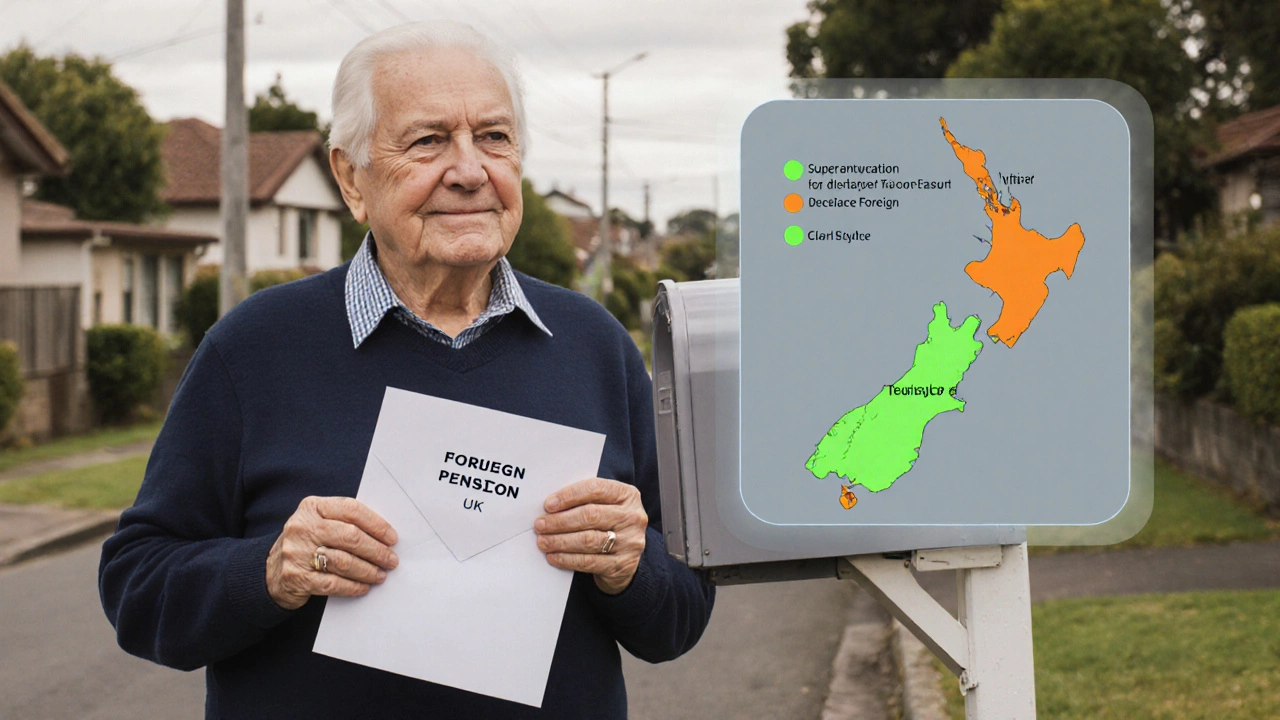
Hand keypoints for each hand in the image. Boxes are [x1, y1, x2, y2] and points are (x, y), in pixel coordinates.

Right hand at [266, 496, 398, 609]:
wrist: (270, 572)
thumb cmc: (306, 544)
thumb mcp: (318, 523)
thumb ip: (344, 522)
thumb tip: (384, 535)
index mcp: (312, 507)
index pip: (351, 510)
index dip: (376, 524)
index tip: (392, 538)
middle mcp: (302, 527)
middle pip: (350, 537)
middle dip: (376, 550)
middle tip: (391, 560)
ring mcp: (296, 552)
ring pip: (344, 561)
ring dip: (368, 570)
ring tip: (381, 575)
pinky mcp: (296, 577)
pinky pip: (332, 583)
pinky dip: (352, 586)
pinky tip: (363, 587)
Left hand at [535, 478, 646, 594]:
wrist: (626, 558)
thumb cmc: (608, 525)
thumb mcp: (604, 506)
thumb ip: (584, 501)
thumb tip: (550, 506)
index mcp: (627, 495)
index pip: (596, 489)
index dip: (569, 495)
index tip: (548, 505)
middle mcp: (632, 517)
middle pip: (591, 515)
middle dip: (560, 521)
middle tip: (540, 524)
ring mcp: (629, 542)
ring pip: (588, 540)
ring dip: (560, 541)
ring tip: (543, 541)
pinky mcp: (622, 564)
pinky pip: (589, 561)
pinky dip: (567, 559)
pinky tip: (553, 556)